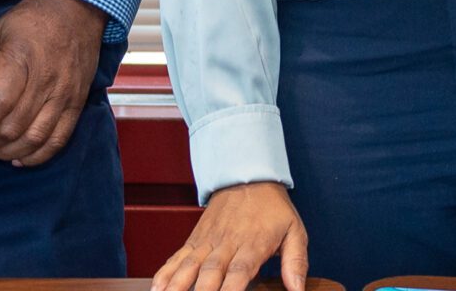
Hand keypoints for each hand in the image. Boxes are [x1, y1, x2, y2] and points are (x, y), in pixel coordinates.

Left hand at [0, 0, 106, 165]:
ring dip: (11, 150)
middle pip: (14, 125)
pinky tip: (21, 157)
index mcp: (21, 57)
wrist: (76, 11)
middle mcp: (45, 77)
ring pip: (36, 137)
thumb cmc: (30, 22)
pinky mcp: (77, 102)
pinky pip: (59, 139)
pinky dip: (38, 155)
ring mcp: (64, 92)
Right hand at [151, 181, 307, 290]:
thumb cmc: (273, 209)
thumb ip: (296, 262)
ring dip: (177, 287)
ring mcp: (207, 242)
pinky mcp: (194, 240)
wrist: (248, 177)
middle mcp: (226, 244)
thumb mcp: (294, 231)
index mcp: (253, 245)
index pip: (240, 273)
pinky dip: (165, 274)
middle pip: (210, 274)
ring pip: (188, 267)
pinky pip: (176, 258)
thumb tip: (298, 289)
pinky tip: (156, 290)